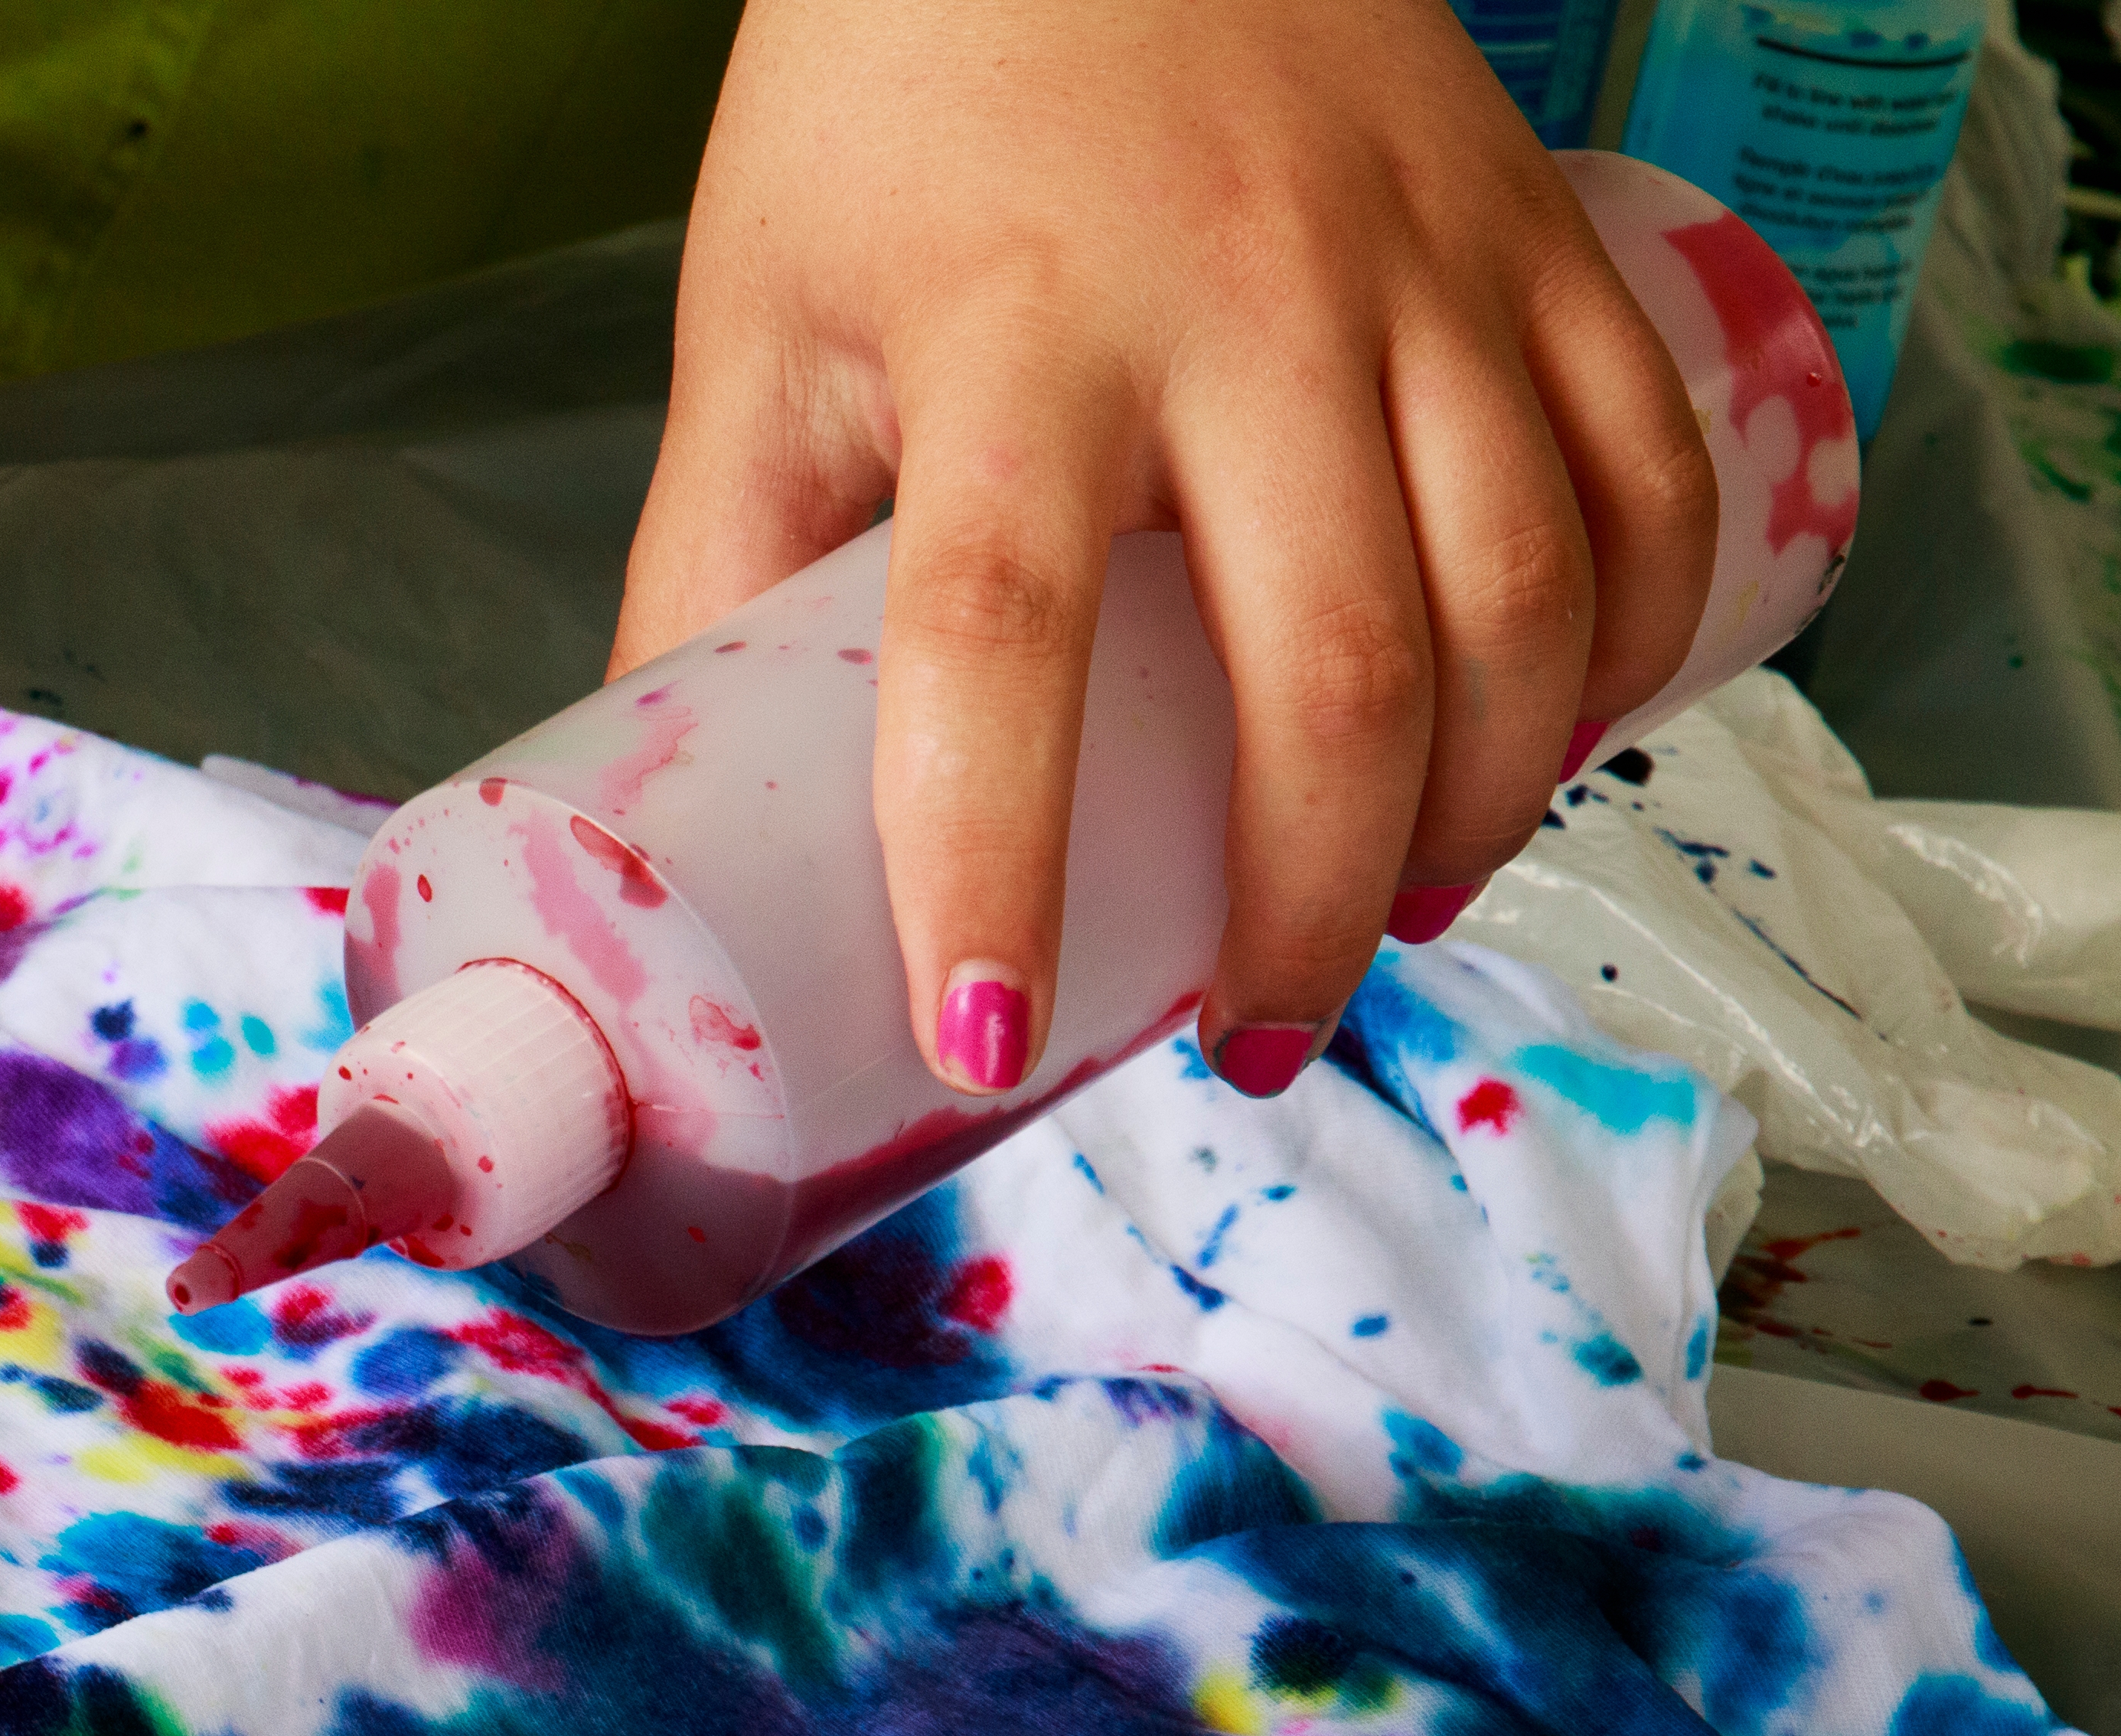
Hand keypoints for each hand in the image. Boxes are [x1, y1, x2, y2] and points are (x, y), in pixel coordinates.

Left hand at [614, 0, 1717, 1100]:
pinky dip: (1625, 653)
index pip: (997, 637)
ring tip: (1382, 926)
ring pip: (1521, 596)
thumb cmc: (897, 100)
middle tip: (1245, 1040)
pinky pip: (1642, 474)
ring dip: (1476, 812)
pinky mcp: (1540, 233)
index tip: (989, 1039)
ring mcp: (1421, 262)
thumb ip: (722, 556)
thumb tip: (687, 814)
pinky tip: (1543, 757)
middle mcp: (1246, 299)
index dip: (992, 859)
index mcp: (1011, 330)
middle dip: (1299, 905)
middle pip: (1332, 662)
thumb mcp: (757, 319)